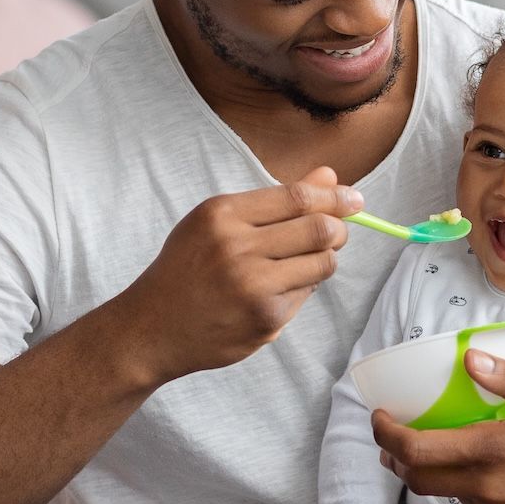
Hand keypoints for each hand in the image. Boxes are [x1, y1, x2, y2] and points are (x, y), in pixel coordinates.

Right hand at [114, 166, 361, 385]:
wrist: (151, 328)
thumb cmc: (187, 269)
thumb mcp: (217, 223)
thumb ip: (275, 200)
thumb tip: (329, 175)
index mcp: (221, 214)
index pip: (297, 197)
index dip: (334, 196)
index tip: (353, 198)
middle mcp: (236, 246)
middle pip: (319, 228)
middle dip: (339, 228)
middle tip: (338, 231)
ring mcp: (252, 285)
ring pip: (322, 262)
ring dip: (324, 260)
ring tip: (303, 261)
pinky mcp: (265, 318)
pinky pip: (306, 294)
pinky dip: (302, 288)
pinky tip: (276, 291)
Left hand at [373, 350, 504, 503]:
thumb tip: (469, 359)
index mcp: (494, 451)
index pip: (415, 449)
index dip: (386, 434)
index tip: (379, 419)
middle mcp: (488, 491)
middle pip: (418, 480)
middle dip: (399, 459)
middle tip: (399, 441)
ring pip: (454, 498)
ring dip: (449, 478)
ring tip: (470, 457)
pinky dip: (481, 497)